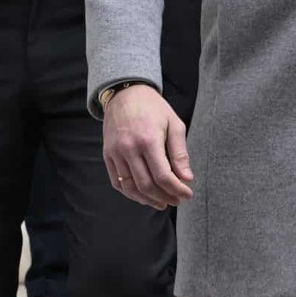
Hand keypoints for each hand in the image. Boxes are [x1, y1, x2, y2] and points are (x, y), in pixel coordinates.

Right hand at [102, 85, 194, 209]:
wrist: (125, 94)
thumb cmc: (154, 108)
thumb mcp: (173, 124)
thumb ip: (180, 153)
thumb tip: (187, 179)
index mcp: (148, 139)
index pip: (163, 175)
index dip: (177, 189)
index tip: (187, 194)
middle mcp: (129, 148)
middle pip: (146, 185)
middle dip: (164, 197)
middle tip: (176, 200)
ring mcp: (116, 153)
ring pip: (130, 187)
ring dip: (147, 200)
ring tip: (162, 202)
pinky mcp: (107, 155)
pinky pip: (117, 182)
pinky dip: (130, 193)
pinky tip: (143, 196)